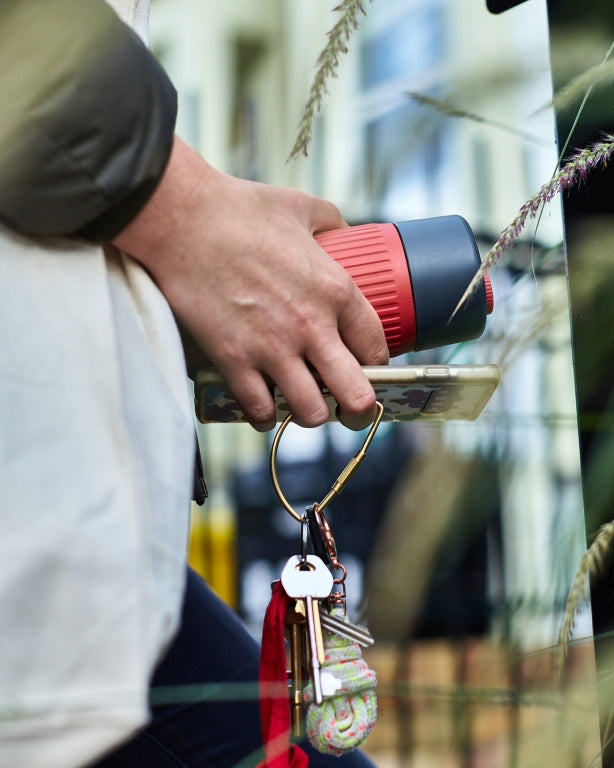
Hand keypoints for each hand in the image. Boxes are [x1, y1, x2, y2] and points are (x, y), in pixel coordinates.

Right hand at [112, 137, 388, 429]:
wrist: (180, 219)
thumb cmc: (241, 209)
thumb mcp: (303, 207)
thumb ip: (332, 224)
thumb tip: (344, 233)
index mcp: (336, 289)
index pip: (376, 348)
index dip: (377, 365)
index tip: (368, 367)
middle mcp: (311, 326)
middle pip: (356, 395)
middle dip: (358, 409)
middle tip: (350, 409)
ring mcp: (271, 348)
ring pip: (310, 413)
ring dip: (311, 414)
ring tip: (304, 405)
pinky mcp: (233, 360)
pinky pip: (259, 410)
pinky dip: (265, 415)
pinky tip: (265, 407)